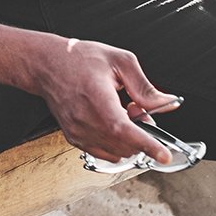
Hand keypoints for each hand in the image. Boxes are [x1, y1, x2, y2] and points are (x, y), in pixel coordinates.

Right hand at [27, 38, 180, 165]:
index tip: (164, 155)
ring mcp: (78, 132)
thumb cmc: (79, 59)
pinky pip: (104, 152)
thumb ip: (146, 87)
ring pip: (117, 152)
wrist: (47, 64)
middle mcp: (85, 121)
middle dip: (141, 132)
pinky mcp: (74, 138)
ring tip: (120, 114)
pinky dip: (115, 144)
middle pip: (126, 144)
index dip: (148, 145)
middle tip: (135, 109)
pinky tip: (111, 123)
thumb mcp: (120, 62)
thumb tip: (167, 103)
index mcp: (97, 99)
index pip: (125, 131)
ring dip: (128, 140)